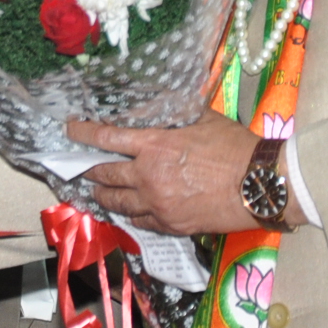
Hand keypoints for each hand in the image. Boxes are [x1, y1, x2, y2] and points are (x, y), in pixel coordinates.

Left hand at [71, 111, 263, 237]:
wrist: (258, 185)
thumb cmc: (233, 147)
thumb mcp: (200, 117)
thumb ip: (172, 113)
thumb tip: (154, 103)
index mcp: (154, 145)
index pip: (107, 137)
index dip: (83, 133)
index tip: (70, 130)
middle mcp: (148, 176)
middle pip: (106, 174)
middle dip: (89, 169)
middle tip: (80, 167)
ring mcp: (158, 204)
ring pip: (118, 202)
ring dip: (103, 194)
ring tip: (96, 190)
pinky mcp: (171, 225)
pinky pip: (139, 222)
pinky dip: (129, 214)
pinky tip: (127, 211)